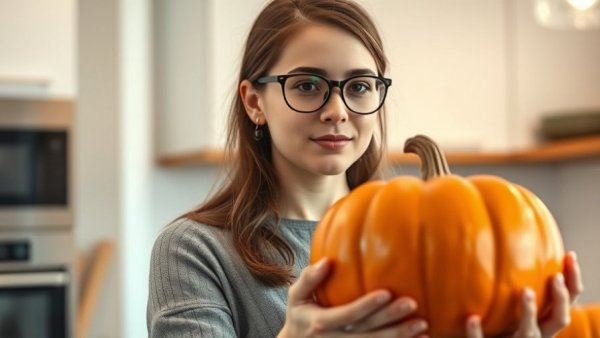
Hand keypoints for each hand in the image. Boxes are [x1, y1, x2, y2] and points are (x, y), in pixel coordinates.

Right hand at [278, 258, 428, 337]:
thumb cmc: (300, 314)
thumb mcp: (296, 296)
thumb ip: (308, 279)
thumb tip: (326, 261)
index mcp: (322, 323)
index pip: (348, 315)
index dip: (366, 305)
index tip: (386, 293)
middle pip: (368, 333)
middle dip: (391, 322)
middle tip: (413, 305)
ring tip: (424, 326)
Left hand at [465, 250, 583, 337]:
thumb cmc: (493, 322)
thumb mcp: (506, 301)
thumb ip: (509, 276)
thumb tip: (501, 232)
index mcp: (542, 321)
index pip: (567, 301)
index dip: (573, 281)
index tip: (569, 255)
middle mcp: (535, 333)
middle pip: (559, 319)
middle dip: (560, 299)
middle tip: (555, 278)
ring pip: (529, 333)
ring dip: (529, 312)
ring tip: (525, 291)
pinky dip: (478, 332)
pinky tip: (471, 318)